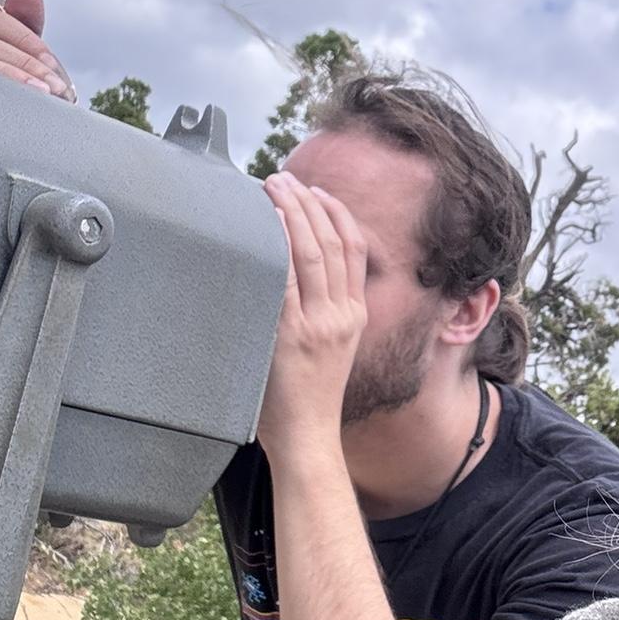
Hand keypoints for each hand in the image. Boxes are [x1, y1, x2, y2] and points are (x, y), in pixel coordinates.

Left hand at [257, 172, 367, 463]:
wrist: (308, 438)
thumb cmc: (307, 398)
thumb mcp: (332, 349)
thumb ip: (323, 315)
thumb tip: (295, 280)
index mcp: (355, 315)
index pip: (355, 250)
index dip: (336, 214)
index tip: (317, 192)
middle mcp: (342, 315)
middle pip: (333, 242)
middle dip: (307, 204)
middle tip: (284, 180)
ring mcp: (319, 324)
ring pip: (313, 253)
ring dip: (291, 215)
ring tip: (272, 190)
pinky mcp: (293, 336)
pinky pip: (285, 281)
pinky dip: (276, 249)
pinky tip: (263, 229)